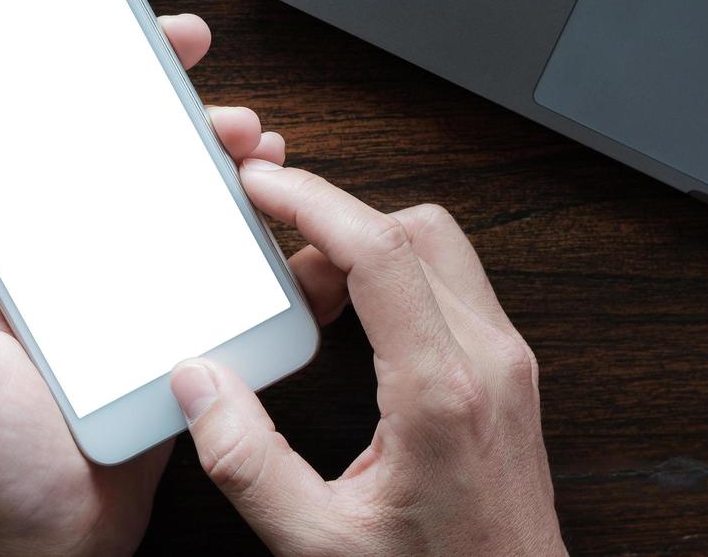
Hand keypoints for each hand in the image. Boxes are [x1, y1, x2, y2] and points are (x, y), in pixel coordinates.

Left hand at [0, 14, 314, 556]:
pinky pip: (214, 262)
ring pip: (174, 196)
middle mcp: (65, 253)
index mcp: (4, 249)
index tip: (113, 35)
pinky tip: (280, 215)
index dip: (74, 78)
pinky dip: (252, 232)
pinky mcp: (172, 321)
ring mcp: (123, 285)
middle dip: (166, 102)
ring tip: (255, 145)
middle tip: (207, 76)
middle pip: (116, 151)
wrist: (58, 546)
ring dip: (217, 157)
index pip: (36, 140)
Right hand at [170, 163, 565, 555]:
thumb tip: (198, 384)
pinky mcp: (509, 366)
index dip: (311, 201)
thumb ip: (247, 462)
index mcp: (441, 390)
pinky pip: (451, 281)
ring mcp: (507, 358)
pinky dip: (395, 277)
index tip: (260, 186)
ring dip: (367, 251)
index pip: (379, 250)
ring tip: (312, 304)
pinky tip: (353, 326)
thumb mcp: (318, 542)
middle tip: (277, 268)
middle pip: (410, 229)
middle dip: (332, 226)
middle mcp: (488, 357)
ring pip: (437, 246)